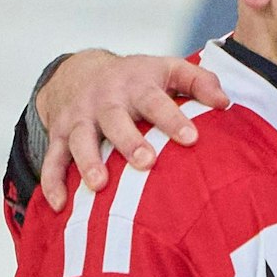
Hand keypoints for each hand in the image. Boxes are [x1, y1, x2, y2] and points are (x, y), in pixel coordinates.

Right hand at [35, 49, 229, 209]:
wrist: (81, 71)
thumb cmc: (137, 78)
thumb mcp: (168, 69)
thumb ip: (199, 81)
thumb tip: (224, 103)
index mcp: (136, 84)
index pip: (156, 101)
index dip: (173, 119)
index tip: (191, 139)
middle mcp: (105, 100)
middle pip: (115, 119)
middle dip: (128, 140)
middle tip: (146, 162)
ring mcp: (79, 118)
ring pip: (80, 139)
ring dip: (87, 162)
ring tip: (99, 185)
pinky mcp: (58, 135)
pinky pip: (52, 160)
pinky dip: (52, 182)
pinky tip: (59, 206)